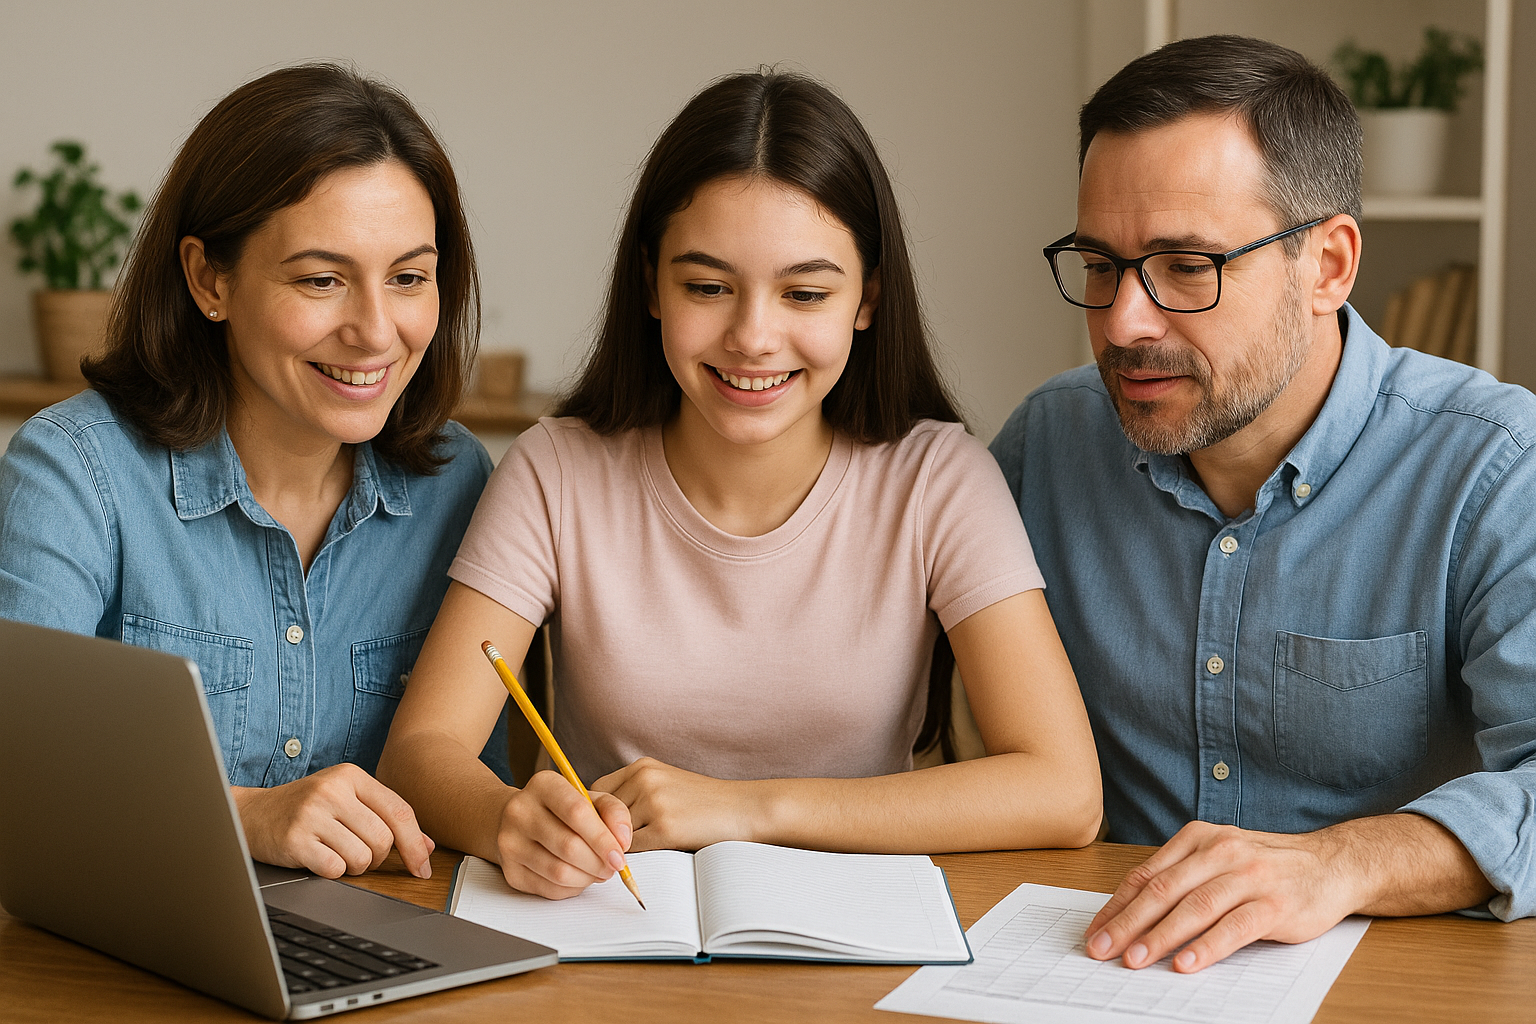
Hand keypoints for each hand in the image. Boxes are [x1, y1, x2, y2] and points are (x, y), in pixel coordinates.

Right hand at [232, 763, 433, 878]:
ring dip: (355, 866)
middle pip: (384, 839)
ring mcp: (312, 813)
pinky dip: (333, 872)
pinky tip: (320, 860)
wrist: (251, 814)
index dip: (416, 845)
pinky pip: (335, 869)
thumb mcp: (347, 801)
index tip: (423, 868)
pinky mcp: (295, 839)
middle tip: (360, 855)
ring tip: (336, 854)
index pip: (400, 812)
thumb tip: (428, 846)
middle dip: (378, 857)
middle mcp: (332, 790)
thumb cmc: (306, 808)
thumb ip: (386, 817)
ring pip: (362, 856)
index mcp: (351, 776)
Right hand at [494, 770, 633, 898]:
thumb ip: (613, 812)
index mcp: (544, 785)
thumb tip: (622, 840)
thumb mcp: (590, 799)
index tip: (619, 855)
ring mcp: (510, 842)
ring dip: (587, 877)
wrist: (519, 821)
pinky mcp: (510, 871)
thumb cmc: (561, 810)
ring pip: (559, 872)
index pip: (577, 812)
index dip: (603, 838)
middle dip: (598, 862)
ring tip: (597, 871)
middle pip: (568, 846)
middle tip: (612, 867)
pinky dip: (572, 888)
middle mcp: (520, 811)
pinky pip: (549, 889)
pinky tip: (578, 876)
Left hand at [594, 757, 754, 851]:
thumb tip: (596, 820)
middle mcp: (644, 779)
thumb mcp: (665, 784)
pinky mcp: (665, 828)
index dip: (596, 814)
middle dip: (604, 833)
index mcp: (642, 766)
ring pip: (614, 833)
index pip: (596, 791)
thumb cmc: (705, 802)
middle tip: (611, 848)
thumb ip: (634, 794)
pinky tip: (645, 859)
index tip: (602, 829)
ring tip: (632, 855)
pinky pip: (632, 849)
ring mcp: (654, 802)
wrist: (744, 808)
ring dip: (619, 847)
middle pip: (601, 814)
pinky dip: (633, 858)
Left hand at [1083, 821, 1355, 972]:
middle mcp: (1220, 852)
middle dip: (1126, 923)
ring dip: (1159, 937)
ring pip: (1193, 908)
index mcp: (1198, 839)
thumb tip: (1130, 913)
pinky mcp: (1274, 903)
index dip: (1116, 906)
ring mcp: (1248, 877)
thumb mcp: (1218, 858)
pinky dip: (1207, 947)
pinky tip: (1187, 963)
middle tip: (1101, 949)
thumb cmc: (1266, 866)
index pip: (1146, 876)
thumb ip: (1180, 878)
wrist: (1331, 865)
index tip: (1094, 932)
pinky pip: (1234, 927)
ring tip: (1134, 959)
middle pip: (1163, 891)